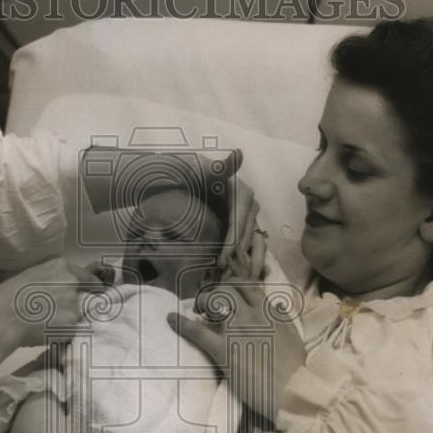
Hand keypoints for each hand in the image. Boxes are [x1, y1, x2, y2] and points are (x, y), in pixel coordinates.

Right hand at [0, 258, 107, 348]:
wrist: (2, 318)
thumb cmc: (8, 295)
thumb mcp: (31, 274)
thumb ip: (52, 278)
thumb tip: (62, 286)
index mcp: (62, 267)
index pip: (87, 277)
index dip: (92, 287)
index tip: (95, 293)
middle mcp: (72, 282)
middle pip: (83, 297)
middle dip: (75, 305)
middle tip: (57, 313)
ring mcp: (74, 304)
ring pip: (76, 315)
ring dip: (67, 320)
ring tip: (46, 324)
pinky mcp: (71, 325)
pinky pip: (70, 330)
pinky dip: (61, 333)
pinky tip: (45, 332)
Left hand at [168, 279, 305, 422]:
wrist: (292, 390)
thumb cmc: (295, 368)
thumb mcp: (294, 337)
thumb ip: (282, 319)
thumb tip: (276, 306)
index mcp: (268, 311)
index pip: (247, 285)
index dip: (234, 285)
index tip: (228, 292)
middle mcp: (251, 314)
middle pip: (227, 289)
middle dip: (217, 292)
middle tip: (211, 305)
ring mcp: (235, 330)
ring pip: (213, 301)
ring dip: (203, 302)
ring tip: (198, 310)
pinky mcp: (222, 349)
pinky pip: (198, 332)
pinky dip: (182, 324)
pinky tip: (171, 319)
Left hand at [201, 150, 264, 277]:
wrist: (182, 180)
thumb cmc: (189, 175)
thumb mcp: (201, 170)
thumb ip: (219, 166)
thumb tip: (239, 154)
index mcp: (243, 194)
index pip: (239, 223)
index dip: (232, 243)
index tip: (222, 260)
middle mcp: (250, 205)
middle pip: (245, 235)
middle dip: (236, 256)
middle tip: (223, 275)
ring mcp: (248, 217)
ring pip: (247, 243)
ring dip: (240, 261)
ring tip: (228, 278)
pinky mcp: (241, 226)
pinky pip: (244, 245)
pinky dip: (240, 260)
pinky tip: (232, 274)